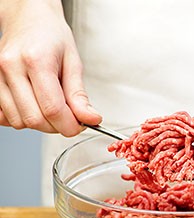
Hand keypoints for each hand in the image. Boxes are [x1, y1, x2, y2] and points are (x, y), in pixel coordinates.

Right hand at [0, 0, 100, 135]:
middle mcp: (11, 68)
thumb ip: (79, 94)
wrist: (28, 19)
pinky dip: (21, 119)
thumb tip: (90, 119)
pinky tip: (34, 107)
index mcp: (36, 60)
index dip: (69, 125)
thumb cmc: (51, 36)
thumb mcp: (73, 62)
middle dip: (56, 126)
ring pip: (19, 121)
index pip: (52, 108)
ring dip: (40, 124)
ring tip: (52, 109)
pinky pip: (4, 117)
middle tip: (69, 118)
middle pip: (34, 119)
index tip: (80, 125)